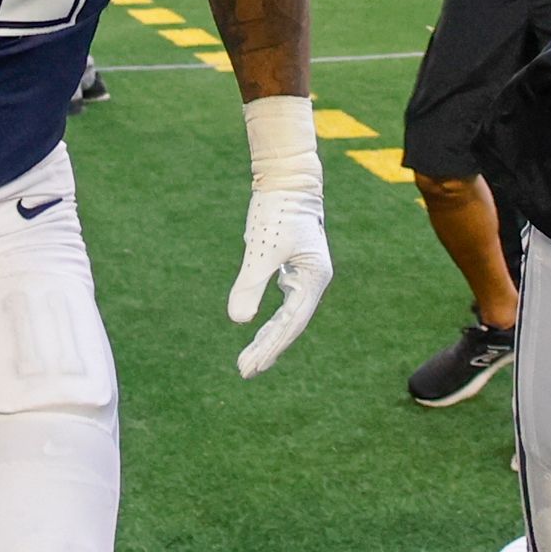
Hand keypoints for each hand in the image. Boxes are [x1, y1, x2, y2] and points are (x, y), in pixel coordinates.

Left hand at [228, 181, 330, 376]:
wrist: (288, 179)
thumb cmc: (277, 210)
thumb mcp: (260, 250)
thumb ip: (250, 284)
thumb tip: (238, 321)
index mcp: (313, 279)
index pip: (291, 323)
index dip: (271, 347)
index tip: (251, 365)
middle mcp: (313, 281)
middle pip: (290, 325)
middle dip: (267, 349)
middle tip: (245, 371)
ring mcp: (305, 275)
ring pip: (287, 316)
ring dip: (269, 338)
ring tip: (250, 360)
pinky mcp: (294, 267)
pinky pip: (284, 303)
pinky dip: (272, 320)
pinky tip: (260, 329)